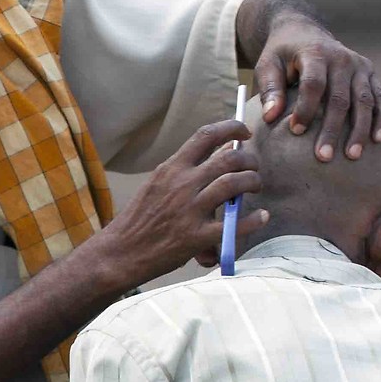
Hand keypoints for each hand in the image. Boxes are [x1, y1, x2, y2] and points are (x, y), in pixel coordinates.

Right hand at [93, 119, 263, 287]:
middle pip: (229, 158)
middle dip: (249, 159)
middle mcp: (182, 184)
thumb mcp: (156, 185)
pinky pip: (235, 225)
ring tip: (254, 186)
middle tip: (253, 168)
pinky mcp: (196, 237)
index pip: (206, 135)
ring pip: (235, 183)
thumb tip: (221, 154)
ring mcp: (190, 210)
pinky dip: (253, 219)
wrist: (119, 253)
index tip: (243, 133)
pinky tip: (260, 217)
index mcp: (171, 169)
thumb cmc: (138, 220)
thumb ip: (184, 171)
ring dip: (252, 181)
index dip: (231, 128)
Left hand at [253, 17, 380, 162]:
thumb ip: (269, 89)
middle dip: (333, 129)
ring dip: (360, 129)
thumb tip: (271, 117)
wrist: (304, 33)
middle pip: (340, 98)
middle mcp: (342, 58)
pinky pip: (380, 98)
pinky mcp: (371, 74)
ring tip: (352, 156)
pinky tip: (377, 140)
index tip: (296, 132)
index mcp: (315, 53)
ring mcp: (360, 66)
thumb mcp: (267, 65)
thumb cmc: (282, 56)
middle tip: (324, 157)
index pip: (314, 84)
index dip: (306, 108)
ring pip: (364, 100)